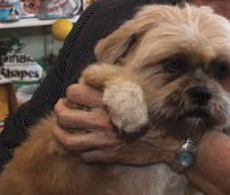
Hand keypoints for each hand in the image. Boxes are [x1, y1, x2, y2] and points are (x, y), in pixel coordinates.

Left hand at [53, 83, 179, 164]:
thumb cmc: (158, 112)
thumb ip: (120, 81)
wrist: (170, 140)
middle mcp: (102, 121)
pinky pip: (82, 155)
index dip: (72, 91)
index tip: (75, 93)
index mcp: (110, 101)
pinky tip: (78, 144)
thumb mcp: (142, 89)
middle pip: (65, 116)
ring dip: (59, 133)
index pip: (75, 92)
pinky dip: (76, 150)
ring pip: (67, 140)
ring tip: (60, 128)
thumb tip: (103, 73)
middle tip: (62, 108)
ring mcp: (103, 141)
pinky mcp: (107, 156)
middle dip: (59, 110)